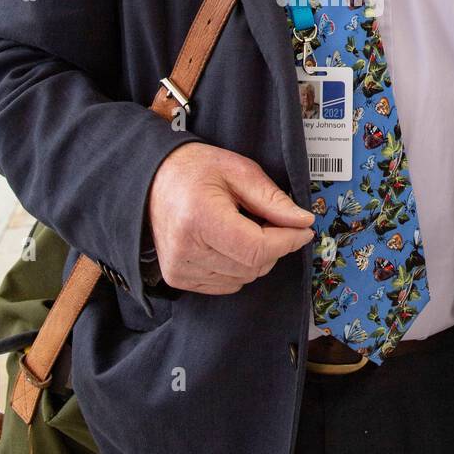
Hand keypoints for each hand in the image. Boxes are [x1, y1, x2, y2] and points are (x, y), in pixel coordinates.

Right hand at [146, 142, 315, 294]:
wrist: (151, 180)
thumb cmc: (193, 169)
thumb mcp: (238, 170)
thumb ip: (272, 199)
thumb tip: (302, 222)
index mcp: (199, 218)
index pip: (257, 248)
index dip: (287, 241)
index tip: (303, 230)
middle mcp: (186, 249)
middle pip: (253, 266)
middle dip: (274, 245)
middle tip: (269, 219)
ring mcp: (179, 268)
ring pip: (244, 278)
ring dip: (256, 257)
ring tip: (243, 226)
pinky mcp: (178, 278)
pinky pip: (227, 284)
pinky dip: (238, 267)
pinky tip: (228, 242)